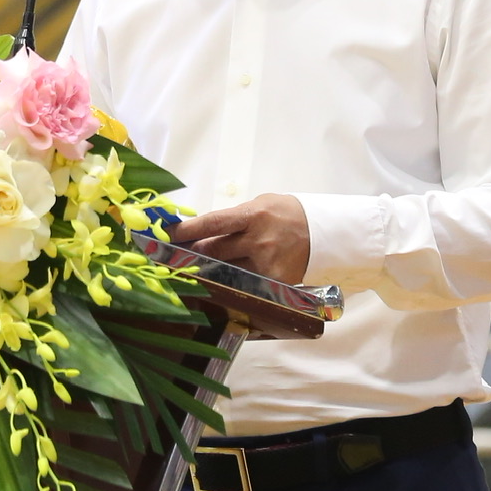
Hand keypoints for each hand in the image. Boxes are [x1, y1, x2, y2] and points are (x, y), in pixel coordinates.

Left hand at [170, 192, 309, 283]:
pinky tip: (227, 280)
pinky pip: (244, 284)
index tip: (167, 234)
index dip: (187, 230)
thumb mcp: (260, 205)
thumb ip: (233, 218)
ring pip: (225, 272)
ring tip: (198, 268)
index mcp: (253, 216)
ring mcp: (266, 265)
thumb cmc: (286, 214)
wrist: (323, 232)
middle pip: (214, 252)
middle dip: (193, 254)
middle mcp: (258, 241)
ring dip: (210, 270)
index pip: (213, 224)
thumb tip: (201, 230)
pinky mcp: (273, 283)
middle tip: (176, 256)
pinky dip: (233, 282)